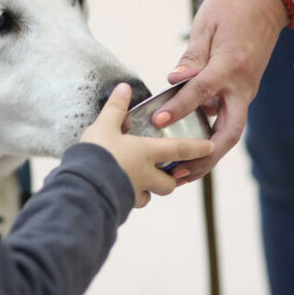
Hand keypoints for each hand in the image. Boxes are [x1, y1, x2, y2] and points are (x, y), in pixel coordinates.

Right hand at [81, 83, 213, 207]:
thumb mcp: (104, 125)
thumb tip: (124, 87)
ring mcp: (133, 194)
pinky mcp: (119, 207)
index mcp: (146, 153)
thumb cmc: (98, 153)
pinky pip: (128, 204)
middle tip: (167, 172)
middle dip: (171, 179)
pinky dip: (127, 199)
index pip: (179, 150)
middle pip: (169, 184)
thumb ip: (115, 108)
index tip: (211, 148)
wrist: (82, 185)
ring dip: (147, 191)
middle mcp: (145, 176)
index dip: (196, 148)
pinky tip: (117, 192)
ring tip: (137, 183)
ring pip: (148, 196)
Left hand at [151, 0, 293, 181]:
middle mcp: (242, 85)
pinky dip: (210, 139)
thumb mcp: (207, 23)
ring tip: (180, 172)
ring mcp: (245, 92)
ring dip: (207, 156)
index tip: (158, 121)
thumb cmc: (233, 6)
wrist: (268, 1)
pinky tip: (188, 149)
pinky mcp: (243, 93)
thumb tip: (174, 79)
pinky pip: (228, 122)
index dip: (180, 108)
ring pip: (229, 133)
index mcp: (230, 64)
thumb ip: (192, 55)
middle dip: (204, 156)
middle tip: (178, 172)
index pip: (202, 91)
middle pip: (228, 132)